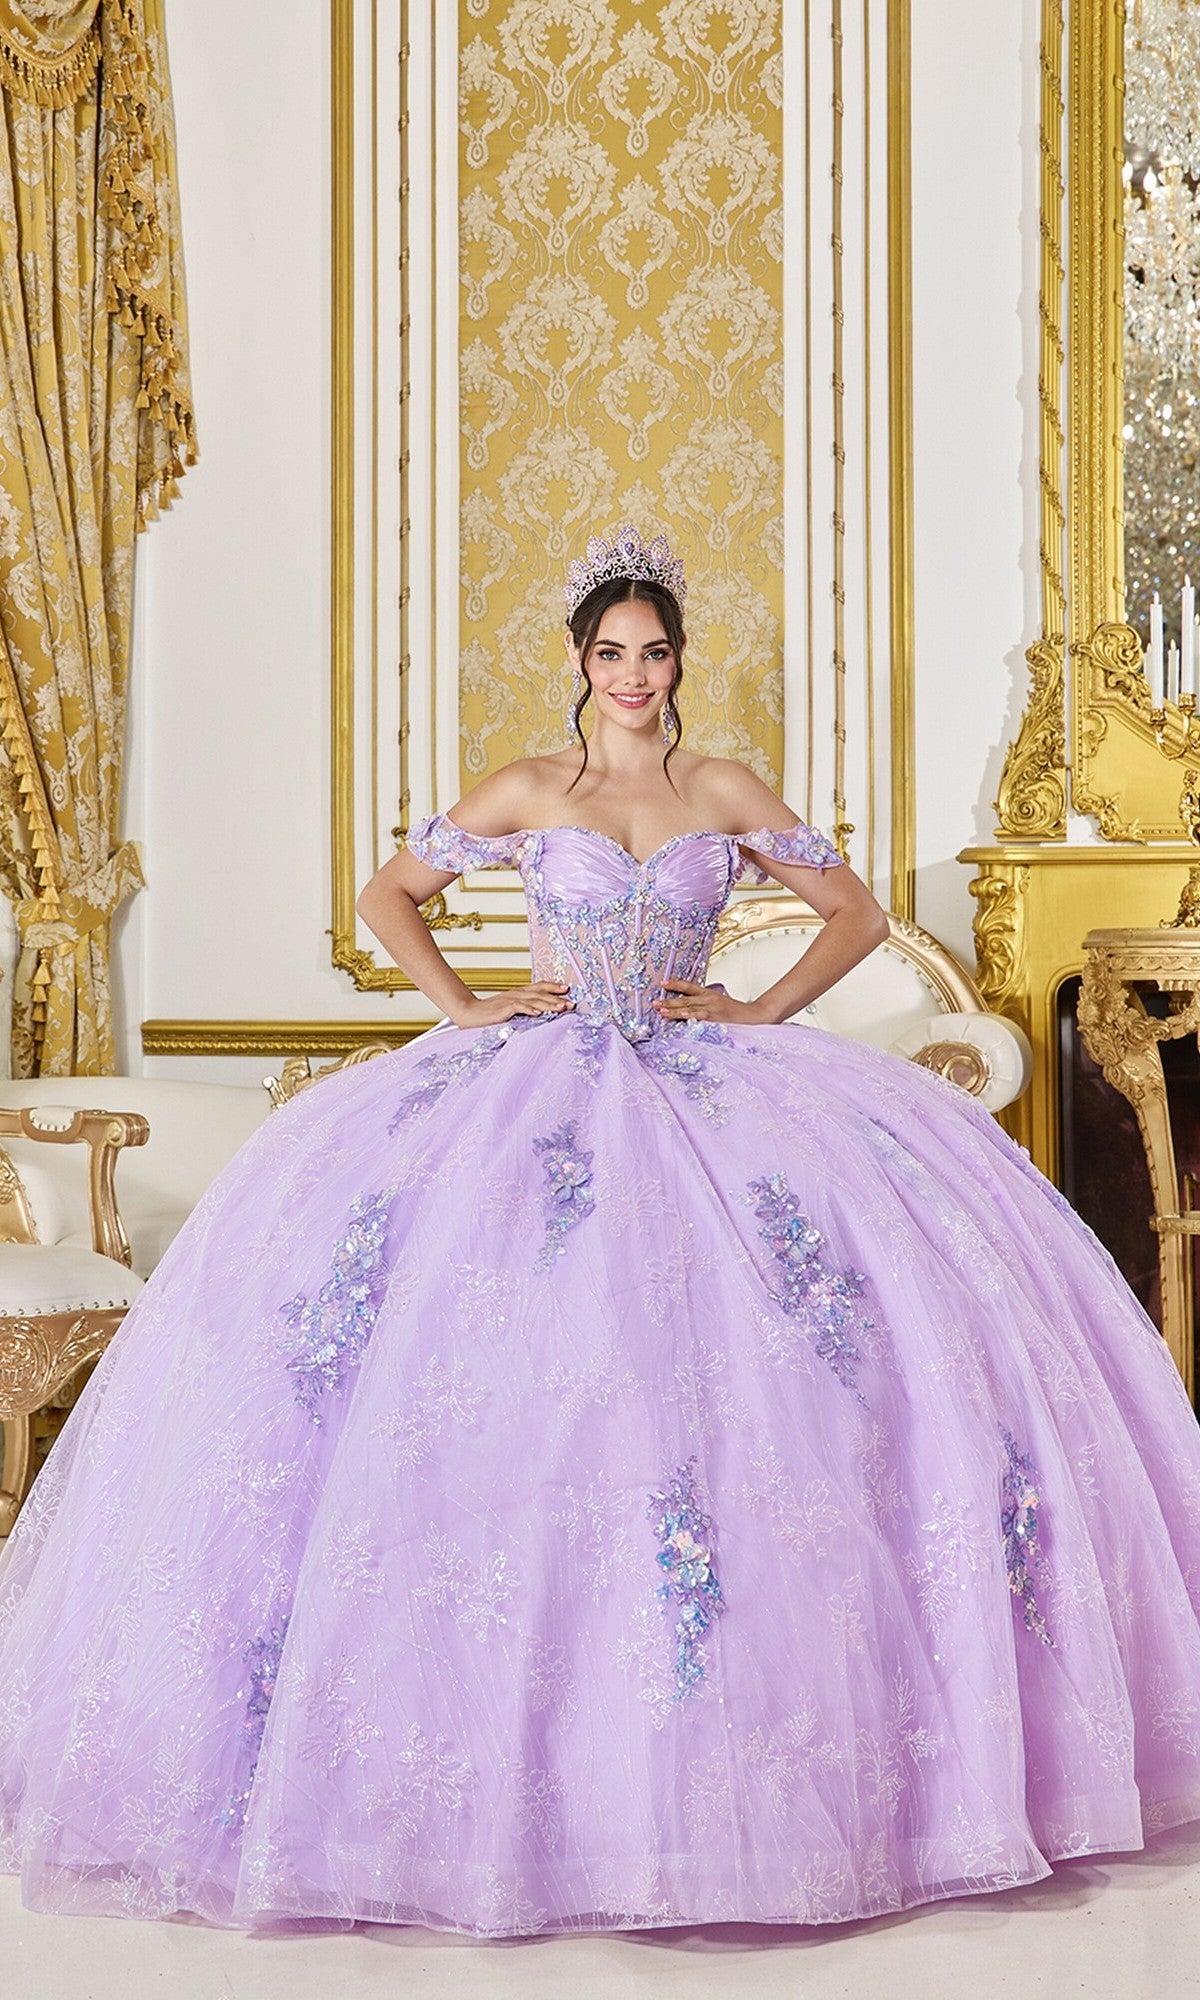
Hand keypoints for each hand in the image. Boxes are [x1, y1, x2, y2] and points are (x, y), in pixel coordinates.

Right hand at [451, 981, 574, 1027]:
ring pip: (532, 999)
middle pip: (540, 993)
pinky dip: (528, 1009)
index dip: (553, 987)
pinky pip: (518, 1007)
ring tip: (561, 1008)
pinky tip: (537, 1013)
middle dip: (557, 998)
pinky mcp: (503, 1009)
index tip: (567, 989)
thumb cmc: (490, 1014)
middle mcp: (516, 993)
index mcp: (519, 993)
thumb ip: (524, 1009)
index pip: (539, 986)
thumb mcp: (510, 1010)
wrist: (469, 1013)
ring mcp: (509, 1000)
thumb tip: (541, 1013)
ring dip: (548, 1004)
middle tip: (571, 1003)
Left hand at [651, 979, 771, 1024]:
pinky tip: (682, 1017)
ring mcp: (713, 1009)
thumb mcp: (720, 1005)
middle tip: (654, 1003)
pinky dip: (692, 1017)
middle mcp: (709, 999)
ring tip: (660, 1011)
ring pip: (690, 1008)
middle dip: (668, 1001)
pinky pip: (702, 1017)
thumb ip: (704, 1006)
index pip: (689, 987)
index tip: (662, 983)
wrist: (756, 1016)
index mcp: (709, 994)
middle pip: (685, 999)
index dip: (675, 984)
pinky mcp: (717, 1018)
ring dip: (674, 1010)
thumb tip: (688, 1010)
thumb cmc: (737, 1013)